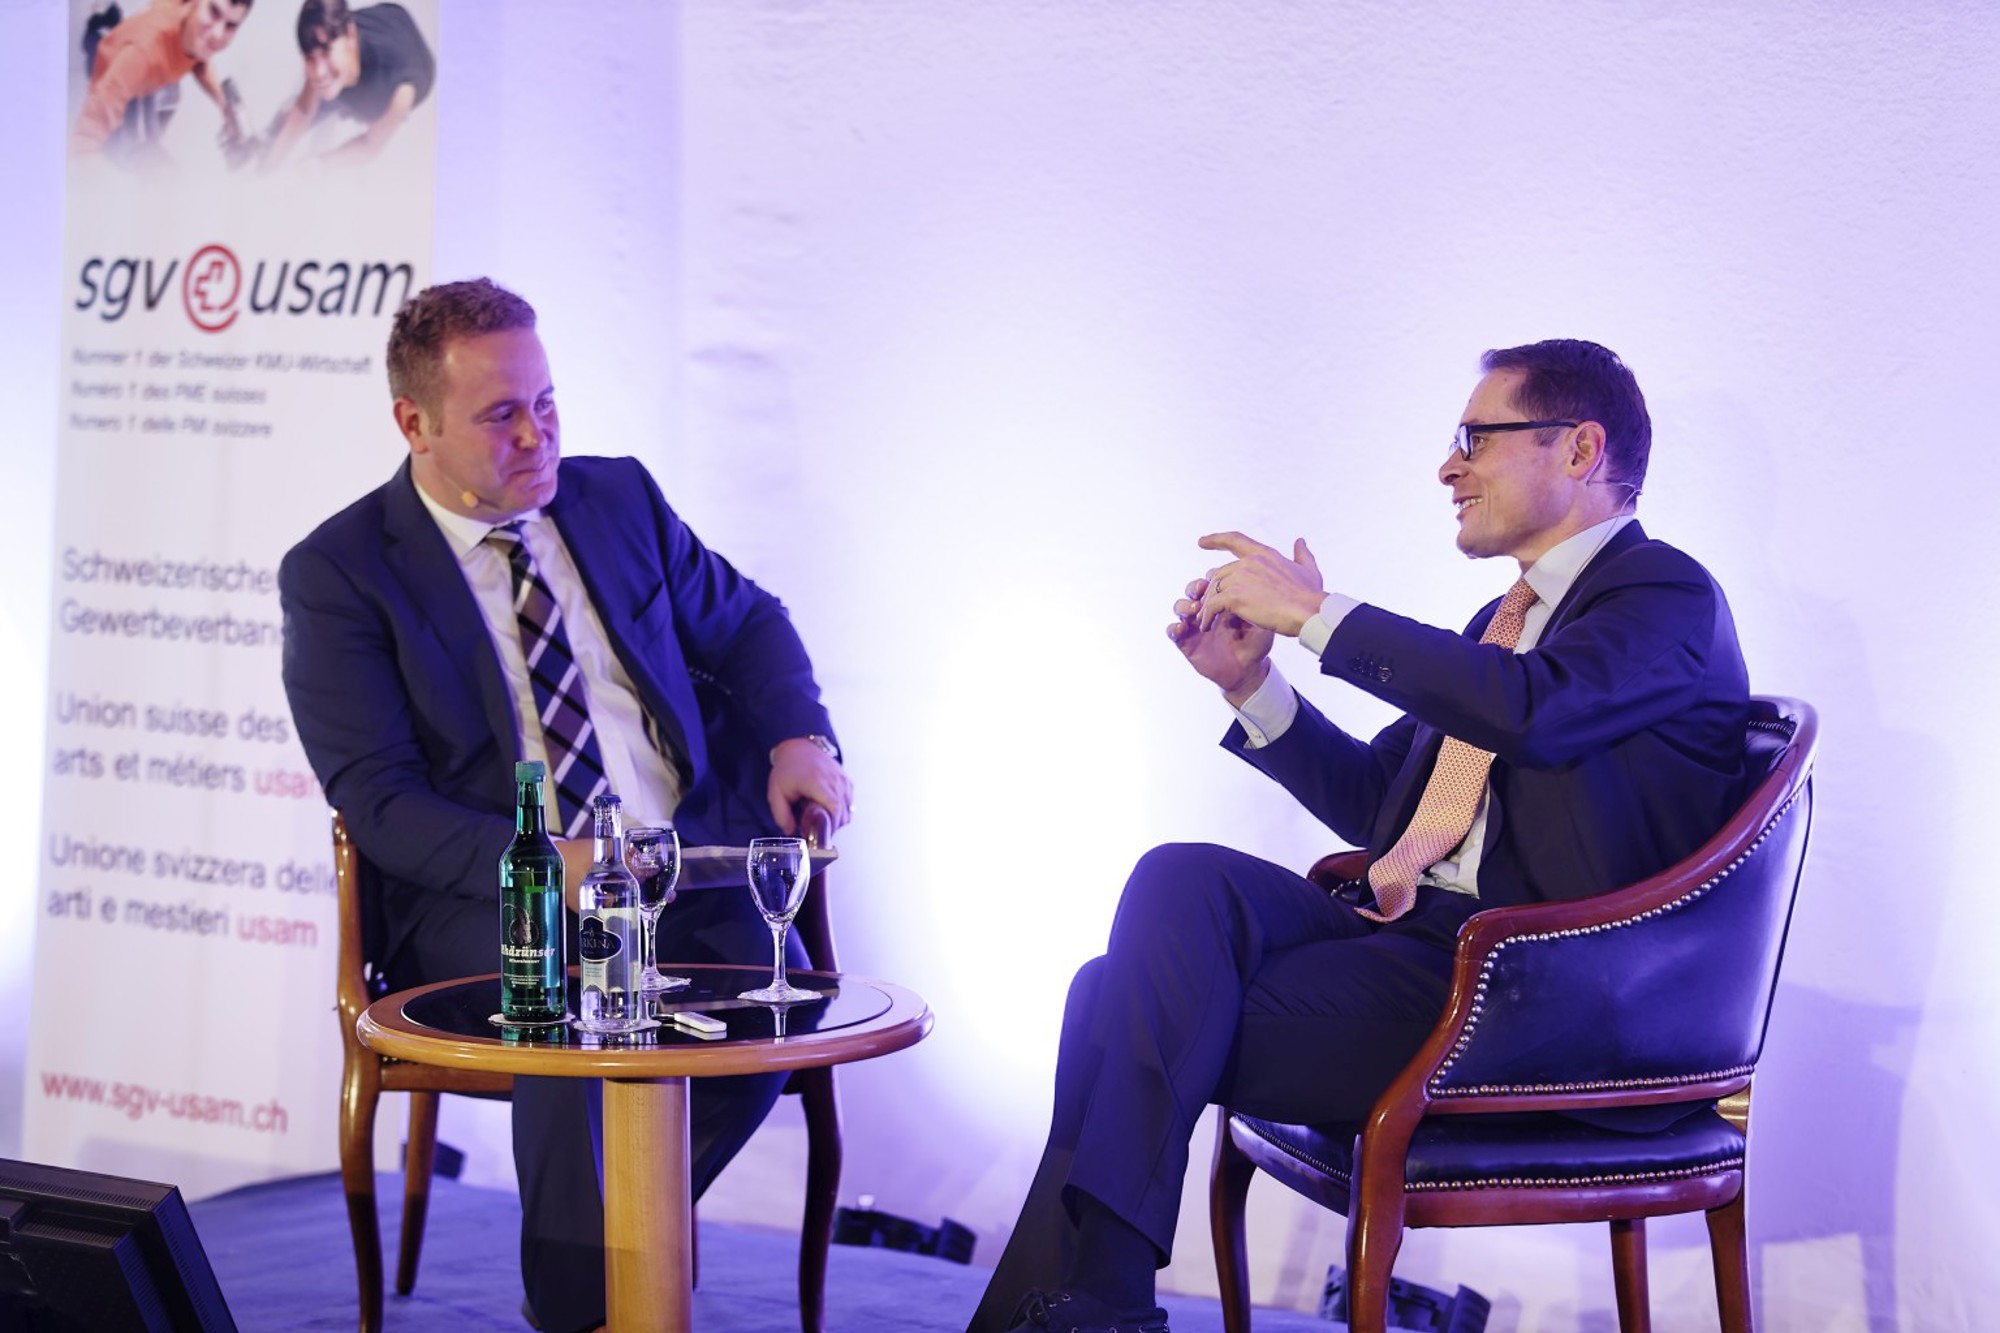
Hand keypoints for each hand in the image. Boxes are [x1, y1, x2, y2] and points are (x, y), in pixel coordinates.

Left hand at [768, 738, 852, 833]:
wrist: (799, 748)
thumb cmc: (788, 768)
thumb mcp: (776, 793)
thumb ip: (781, 815)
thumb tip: (790, 831)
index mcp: (818, 784)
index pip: (835, 811)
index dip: (830, 827)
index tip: (819, 833)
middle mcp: (835, 782)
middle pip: (843, 815)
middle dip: (831, 827)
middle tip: (816, 828)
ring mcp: (843, 781)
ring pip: (848, 811)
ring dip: (837, 820)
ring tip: (821, 817)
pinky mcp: (847, 781)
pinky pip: (850, 803)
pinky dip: (842, 810)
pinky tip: (828, 809)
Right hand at [1168, 574, 1273, 703]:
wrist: (1248, 671)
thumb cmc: (1255, 645)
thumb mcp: (1261, 623)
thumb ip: (1255, 606)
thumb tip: (1252, 586)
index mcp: (1223, 602)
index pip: (1212, 582)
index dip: (1211, 577)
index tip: (1217, 579)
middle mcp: (1207, 611)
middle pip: (1192, 590)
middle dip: (1194, 587)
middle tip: (1202, 589)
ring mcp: (1195, 625)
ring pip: (1180, 606)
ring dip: (1184, 605)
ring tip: (1195, 610)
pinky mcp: (1186, 642)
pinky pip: (1172, 632)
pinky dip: (1173, 627)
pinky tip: (1182, 628)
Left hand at [1195, 533, 1324, 636]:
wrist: (1309, 613)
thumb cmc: (1311, 595)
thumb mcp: (1308, 570)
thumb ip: (1302, 554)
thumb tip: (1300, 541)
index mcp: (1263, 554)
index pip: (1235, 540)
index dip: (1216, 539)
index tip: (1201, 541)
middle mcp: (1249, 562)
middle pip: (1219, 573)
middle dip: (1212, 588)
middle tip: (1206, 602)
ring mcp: (1240, 578)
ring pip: (1213, 590)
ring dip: (1207, 604)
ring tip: (1204, 618)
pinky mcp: (1234, 597)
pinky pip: (1212, 606)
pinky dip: (1206, 616)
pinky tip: (1205, 626)